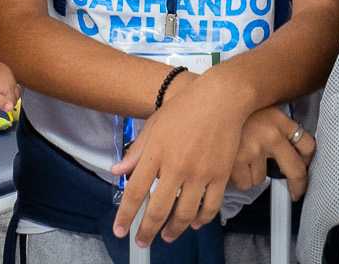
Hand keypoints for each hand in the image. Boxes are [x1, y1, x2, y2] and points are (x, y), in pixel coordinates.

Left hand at [0, 58, 19, 114]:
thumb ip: (0, 102)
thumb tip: (10, 107)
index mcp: (8, 88)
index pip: (14, 102)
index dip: (7, 106)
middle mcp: (11, 80)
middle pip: (16, 94)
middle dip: (10, 99)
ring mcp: (9, 73)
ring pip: (14, 86)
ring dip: (8, 91)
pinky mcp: (5, 68)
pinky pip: (10, 78)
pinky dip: (6, 83)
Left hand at [111, 70, 252, 246]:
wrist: (221, 98)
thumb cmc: (185, 107)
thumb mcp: (153, 125)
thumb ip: (136, 151)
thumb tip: (117, 171)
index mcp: (156, 153)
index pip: (135, 192)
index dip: (126, 215)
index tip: (119, 230)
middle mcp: (176, 166)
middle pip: (158, 209)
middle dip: (147, 231)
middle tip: (141, 241)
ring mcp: (200, 172)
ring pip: (185, 214)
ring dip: (174, 230)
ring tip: (167, 236)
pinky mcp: (220, 175)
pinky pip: (210, 206)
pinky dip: (201, 219)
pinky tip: (193, 223)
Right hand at [228, 107, 313, 198]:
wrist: (204, 102)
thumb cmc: (229, 108)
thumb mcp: (257, 110)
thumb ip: (274, 128)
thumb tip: (289, 153)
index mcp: (278, 119)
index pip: (307, 144)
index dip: (308, 160)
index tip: (306, 169)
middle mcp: (270, 134)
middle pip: (296, 169)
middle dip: (298, 185)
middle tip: (296, 192)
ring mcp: (254, 149)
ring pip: (261, 178)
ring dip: (250, 173)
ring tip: (237, 157)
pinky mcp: (236, 162)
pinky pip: (242, 182)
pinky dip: (234, 177)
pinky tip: (227, 161)